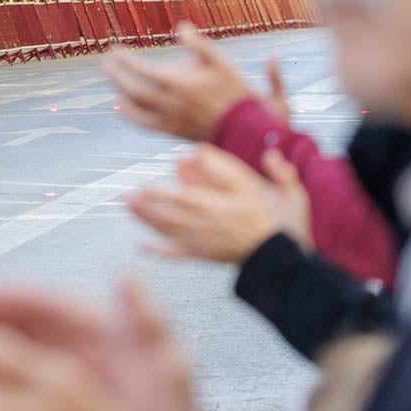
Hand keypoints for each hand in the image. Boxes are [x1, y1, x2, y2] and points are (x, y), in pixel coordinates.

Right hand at [0, 278, 216, 410]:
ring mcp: (59, 381)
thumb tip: (127, 273)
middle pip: (21, 323)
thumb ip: (148, 321)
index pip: (48, 303)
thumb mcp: (166, 374)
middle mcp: (77, 350)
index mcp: (106, 333)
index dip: (5, 297)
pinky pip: (10, 390)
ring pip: (10, 354)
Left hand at [103, 22, 273, 142]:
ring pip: (134, 108)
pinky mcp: (171, 132)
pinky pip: (143, 124)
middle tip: (105, 62)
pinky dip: (129, 114)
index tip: (115, 49)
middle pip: (132, 89)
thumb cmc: (234, 91)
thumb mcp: (221, 61)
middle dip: (115, 74)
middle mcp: (170, 103)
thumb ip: (198, 43)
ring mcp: (169, 120)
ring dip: (119, 92)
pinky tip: (121, 106)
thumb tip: (180, 27)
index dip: (125, 60)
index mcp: (179, 83)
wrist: (244, 128)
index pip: (142, 70)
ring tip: (112, 79)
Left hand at [129, 144, 312, 262]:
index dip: (163, 194)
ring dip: (147, 220)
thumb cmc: (281, 226)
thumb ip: (265, 171)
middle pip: (170, 215)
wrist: (280, 260)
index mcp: (221, 208)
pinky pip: (177, 254)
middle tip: (126, 197)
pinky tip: (141, 246)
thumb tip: (247, 151)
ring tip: (129, 208)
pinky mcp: (204, 255)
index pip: (185, 200)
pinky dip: (158, 251)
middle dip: (147, 206)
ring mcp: (203, 242)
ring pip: (169, 231)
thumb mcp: (284, 193)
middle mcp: (207, 225)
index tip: (146, 188)